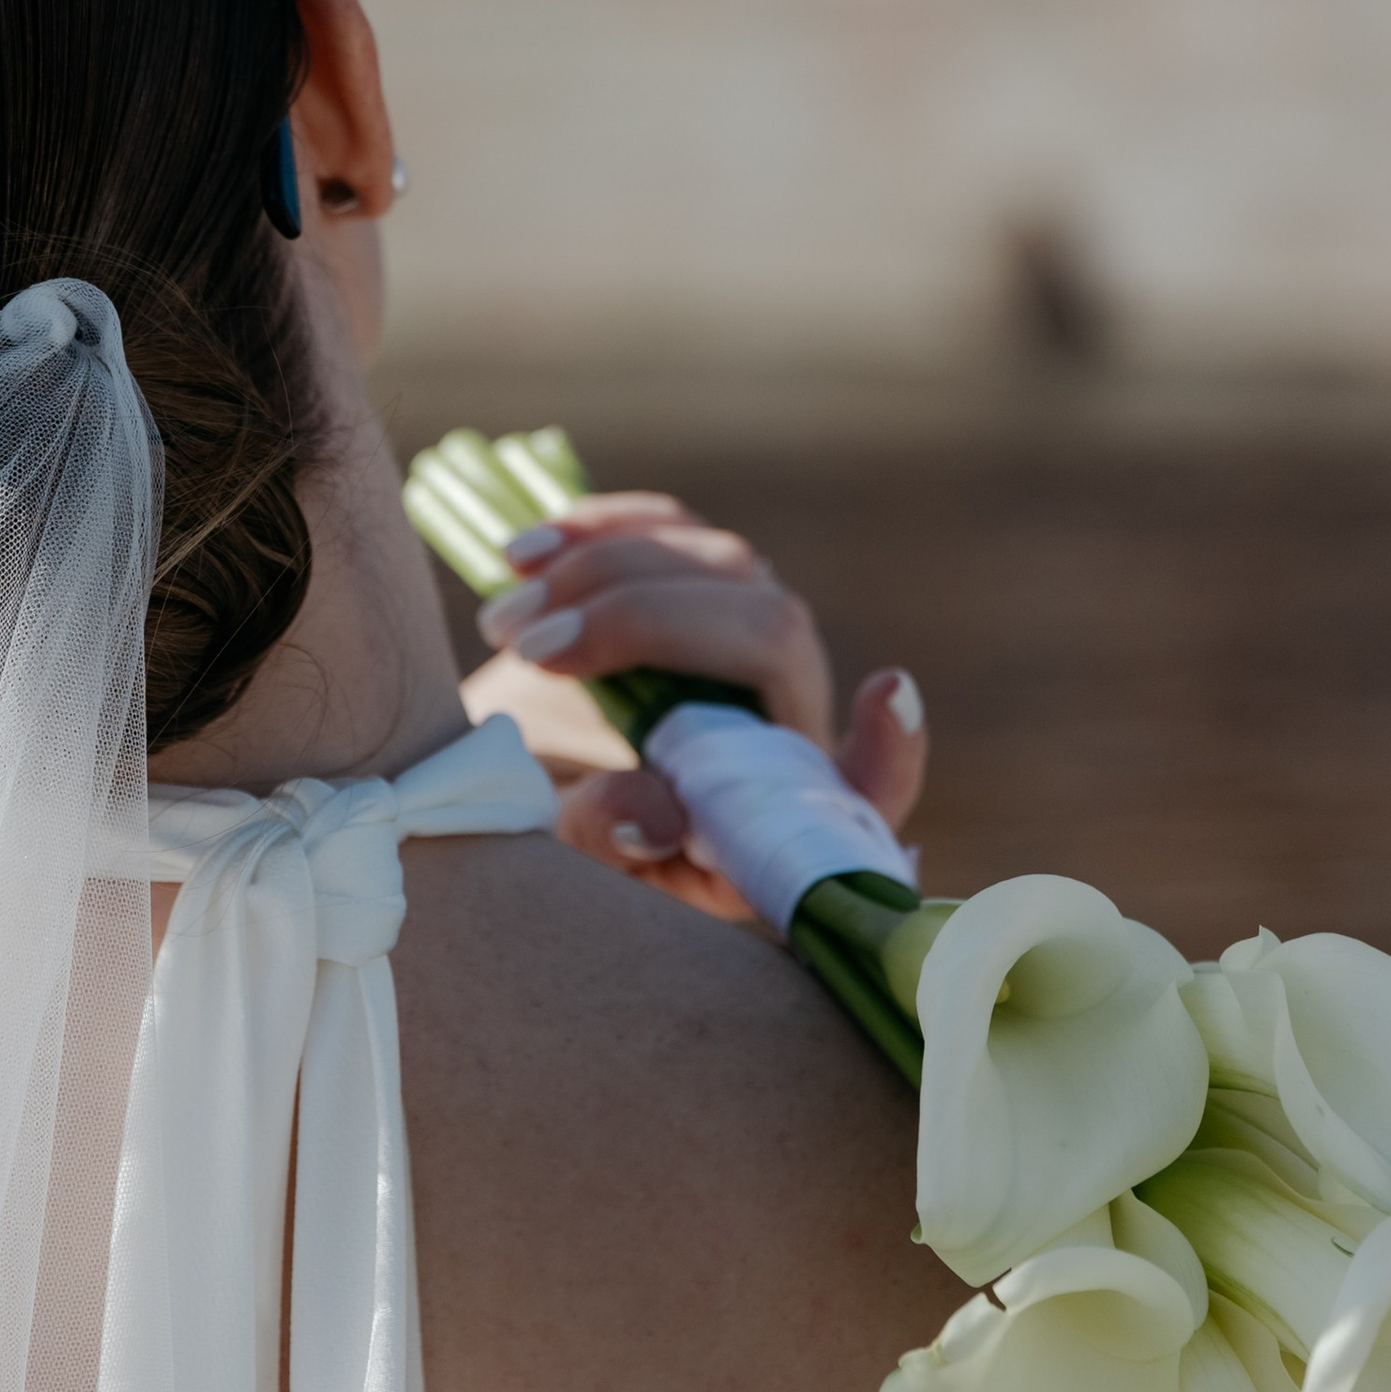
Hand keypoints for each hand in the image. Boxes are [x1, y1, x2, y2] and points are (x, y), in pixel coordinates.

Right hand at [457, 492, 927, 919]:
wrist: (509, 779)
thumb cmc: (559, 832)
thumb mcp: (570, 863)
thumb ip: (609, 839)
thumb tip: (658, 812)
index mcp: (775, 808)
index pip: (866, 786)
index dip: (890, 748)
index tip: (887, 689)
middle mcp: (782, 716)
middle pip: (769, 631)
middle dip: (643, 621)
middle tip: (528, 649)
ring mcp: (745, 637)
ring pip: (722, 565)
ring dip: (606, 570)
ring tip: (501, 622)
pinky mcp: (695, 586)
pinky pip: (675, 529)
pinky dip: (603, 528)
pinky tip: (524, 554)